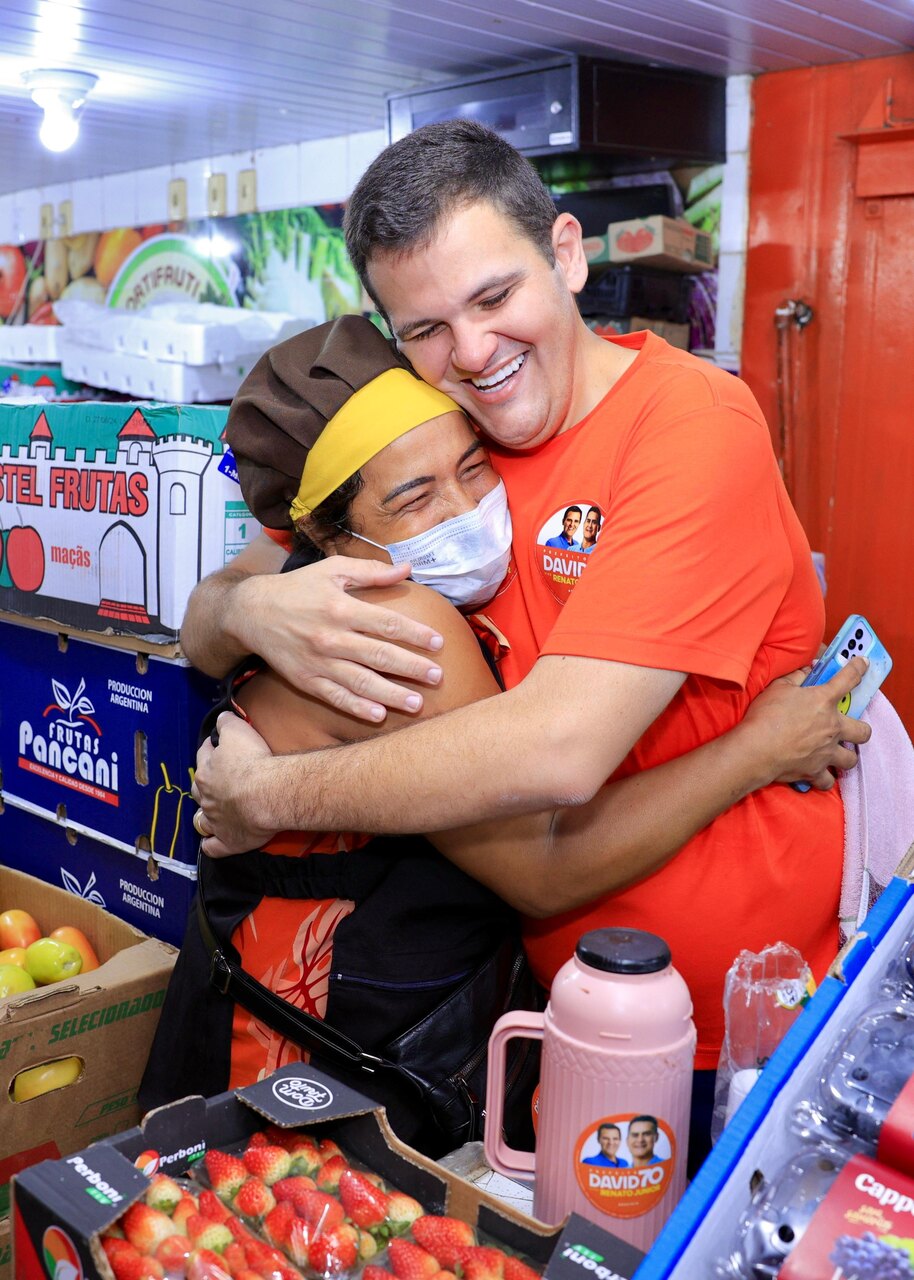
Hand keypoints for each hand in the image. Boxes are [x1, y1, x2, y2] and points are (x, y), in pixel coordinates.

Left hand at [192, 714, 280, 856]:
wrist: (266, 794)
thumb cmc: (253, 761)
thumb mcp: (238, 731)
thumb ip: (226, 723)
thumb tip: (220, 719)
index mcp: (207, 771)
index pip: (204, 756)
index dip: (211, 750)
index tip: (217, 747)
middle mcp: (207, 797)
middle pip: (199, 789)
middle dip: (204, 785)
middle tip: (216, 781)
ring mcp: (215, 821)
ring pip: (201, 820)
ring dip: (203, 817)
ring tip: (210, 815)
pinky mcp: (228, 840)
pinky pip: (213, 847)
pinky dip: (211, 845)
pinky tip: (211, 844)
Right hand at [236, 556, 443, 722]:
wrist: (251, 613)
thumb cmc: (297, 588)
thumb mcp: (332, 570)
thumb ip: (371, 571)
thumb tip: (407, 569)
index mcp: (341, 607)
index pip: (387, 623)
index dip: (415, 634)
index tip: (439, 643)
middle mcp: (331, 636)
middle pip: (379, 655)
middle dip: (412, 667)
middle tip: (438, 677)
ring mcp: (318, 661)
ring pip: (360, 681)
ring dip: (391, 694)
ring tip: (417, 703)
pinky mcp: (305, 680)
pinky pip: (334, 697)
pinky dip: (356, 707)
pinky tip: (378, 715)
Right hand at [741, 655, 872, 790]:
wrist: (756, 749)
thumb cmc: (766, 716)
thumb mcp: (778, 688)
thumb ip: (796, 678)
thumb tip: (807, 671)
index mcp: (823, 701)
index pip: (848, 679)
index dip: (858, 668)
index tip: (863, 664)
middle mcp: (832, 728)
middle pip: (863, 731)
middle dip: (860, 730)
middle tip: (848, 729)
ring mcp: (826, 752)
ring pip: (851, 760)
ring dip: (845, 757)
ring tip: (835, 753)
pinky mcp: (816, 771)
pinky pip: (827, 781)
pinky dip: (823, 779)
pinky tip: (817, 774)